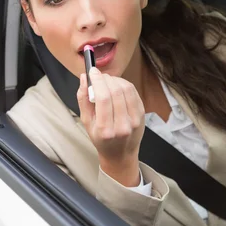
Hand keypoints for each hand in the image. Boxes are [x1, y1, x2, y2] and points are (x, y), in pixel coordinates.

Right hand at [77, 68, 144, 186]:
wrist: (120, 154)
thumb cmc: (101, 139)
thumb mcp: (86, 122)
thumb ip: (83, 99)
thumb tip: (85, 78)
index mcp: (105, 130)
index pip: (103, 98)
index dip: (98, 81)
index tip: (92, 72)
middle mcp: (122, 126)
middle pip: (115, 92)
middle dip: (106, 79)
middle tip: (99, 76)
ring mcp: (135, 121)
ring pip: (126, 89)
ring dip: (115, 80)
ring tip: (107, 81)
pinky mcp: (142, 114)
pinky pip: (133, 92)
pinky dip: (124, 84)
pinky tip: (117, 86)